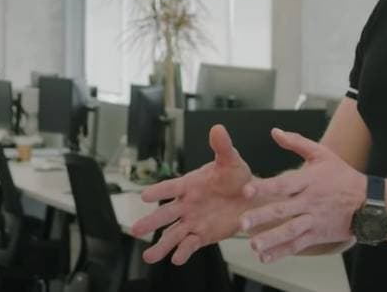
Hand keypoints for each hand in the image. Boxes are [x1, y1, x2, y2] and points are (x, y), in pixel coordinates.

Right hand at [131, 125, 253, 264]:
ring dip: (161, 245)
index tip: (144, 196)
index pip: (171, 187)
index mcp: (189, 184)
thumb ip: (222, 147)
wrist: (251, 197)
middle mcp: (186, 204)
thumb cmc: (236, 176)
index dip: (159, 191)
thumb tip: (218, 128)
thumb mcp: (231, 160)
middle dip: (151, 222)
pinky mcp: (202, 235)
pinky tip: (176, 259)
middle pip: (165, 214)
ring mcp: (192, 221)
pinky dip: (183, 252)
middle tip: (135, 229)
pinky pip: (190, 245)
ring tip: (149, 256)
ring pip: (173, 234)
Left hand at [239, 128, 365, 262]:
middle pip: (283, 210)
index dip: (265, 187)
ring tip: (253, 245)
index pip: (284, 184)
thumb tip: (275, 132)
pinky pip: (297, 245)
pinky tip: (266, 257)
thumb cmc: (342, 176)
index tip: (247, 191)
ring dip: (270, 239)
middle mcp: (310, 201)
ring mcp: (314, 220)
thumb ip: (296, 142)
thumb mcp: (322, 154)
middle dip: (261, 216)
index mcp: (309, 180)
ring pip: (290, 231)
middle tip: (242, 222)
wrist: (368, 202)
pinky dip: (281, 252)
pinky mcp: (317, 235)